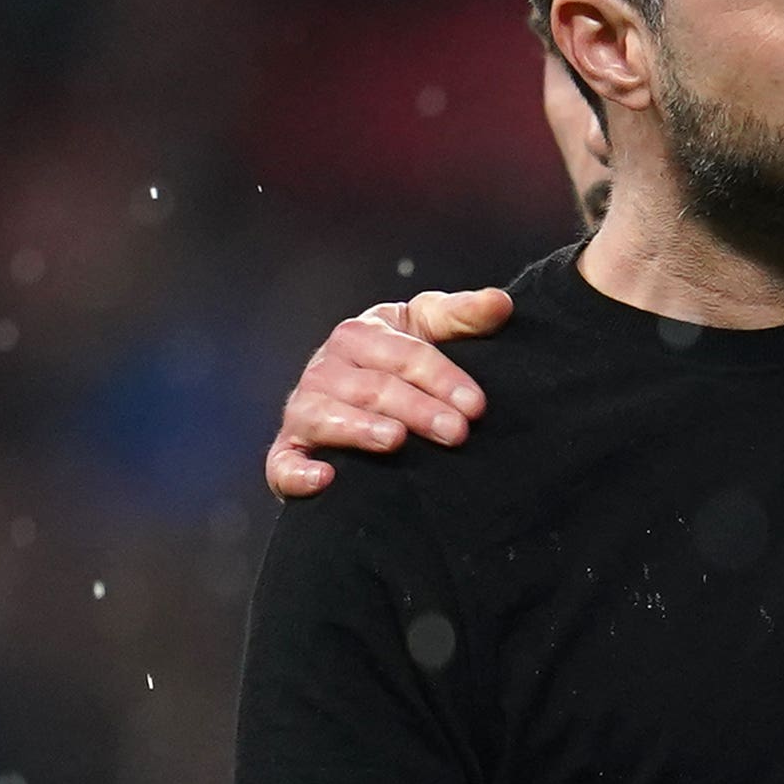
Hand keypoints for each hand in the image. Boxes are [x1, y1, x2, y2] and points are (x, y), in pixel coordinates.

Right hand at [263, 288, 513, 499]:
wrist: (356, 387)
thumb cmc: (399, 356)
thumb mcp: (429, 327)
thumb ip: (464, 315)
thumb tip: (500, 303)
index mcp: (359, 334)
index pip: (404, 354)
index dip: (443, 378)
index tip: (477, 405)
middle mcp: (325, 369)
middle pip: (373, 388)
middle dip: (418, 409)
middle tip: (457, 433)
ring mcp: (302, 410)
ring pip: (328, 417)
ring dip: (362, 430)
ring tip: (397, 441)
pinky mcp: (288, 451)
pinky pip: (282, 463)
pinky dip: (297, 472)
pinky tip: (326, 480)